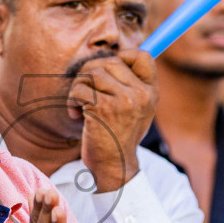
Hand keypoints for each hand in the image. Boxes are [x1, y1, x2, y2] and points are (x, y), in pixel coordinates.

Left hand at [68, 48, 156, 193]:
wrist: (113, 166)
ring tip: (81, 105)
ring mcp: (124, 100)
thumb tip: (117, 57)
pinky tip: (77, 115)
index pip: (142, 56)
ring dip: (79, 87)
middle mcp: (141, 94)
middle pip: (110, 61)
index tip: (108, 74)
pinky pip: (80, 89)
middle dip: (91, 73)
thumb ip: (132, 86)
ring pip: (91, 72)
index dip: (121, 57)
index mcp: (151, 92)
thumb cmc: (120, 136)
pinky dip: (72, 101)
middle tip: (86, 92)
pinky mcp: (103, 107)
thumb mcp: (137, 110)